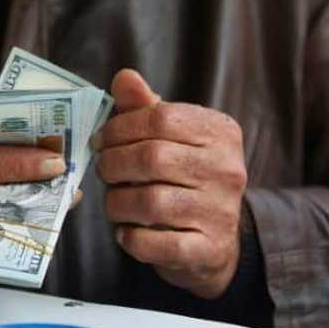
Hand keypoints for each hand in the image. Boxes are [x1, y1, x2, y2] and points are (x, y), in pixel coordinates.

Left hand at [96, 69, 246, 297]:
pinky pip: (155, 243)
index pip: (161, 117)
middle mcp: (227, 169)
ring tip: (114, 202)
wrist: (216, 243)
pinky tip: (127, 231)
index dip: (120, 127)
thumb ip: (146, 108)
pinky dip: (131, 238)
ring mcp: (221, 211)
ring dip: (117, 203)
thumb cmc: (185, 178)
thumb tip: (124, 77)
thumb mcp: (172, 137)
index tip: (101, 140)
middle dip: (113, 164)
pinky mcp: (209, 249)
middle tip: (103, 170)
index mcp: (220, 132)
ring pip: (150, 202)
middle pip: (152, 157)